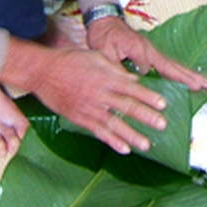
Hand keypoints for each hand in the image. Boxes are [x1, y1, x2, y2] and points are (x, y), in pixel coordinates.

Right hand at [0, 37, 177, 154]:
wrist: (42, 72)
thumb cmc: (69, 60)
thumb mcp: (95, 57)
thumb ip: (115, 69)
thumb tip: (134, 80)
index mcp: (105, 77)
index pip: (132, 89)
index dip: (148, 97)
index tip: (163, 104)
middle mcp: (99, 94)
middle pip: (126, 107)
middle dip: (146, 117)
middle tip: (162, 125)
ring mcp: (89, 108)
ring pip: (114, 124)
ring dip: (131, 135)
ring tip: (146, 144)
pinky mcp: (79, 119)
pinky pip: (98, 132)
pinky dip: (112, 141)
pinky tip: (124, 149)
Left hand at [86, 16, 206, 91]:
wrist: (104, 21)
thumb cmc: (103, 35)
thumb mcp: (104, 50)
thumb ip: (117, 64)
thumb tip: (137, 74)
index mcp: (139, 48)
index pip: (149, 68)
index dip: (150, 81)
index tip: (151, 94)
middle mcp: (149, 49)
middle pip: (172, 65)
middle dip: (188, 76)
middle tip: (205, 85)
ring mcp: (152, 51)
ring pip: (173, 66)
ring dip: (188, 75)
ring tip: (205, 84)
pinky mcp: (151, 53)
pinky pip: (168, 66)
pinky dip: (180, 73)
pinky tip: (187, 82)